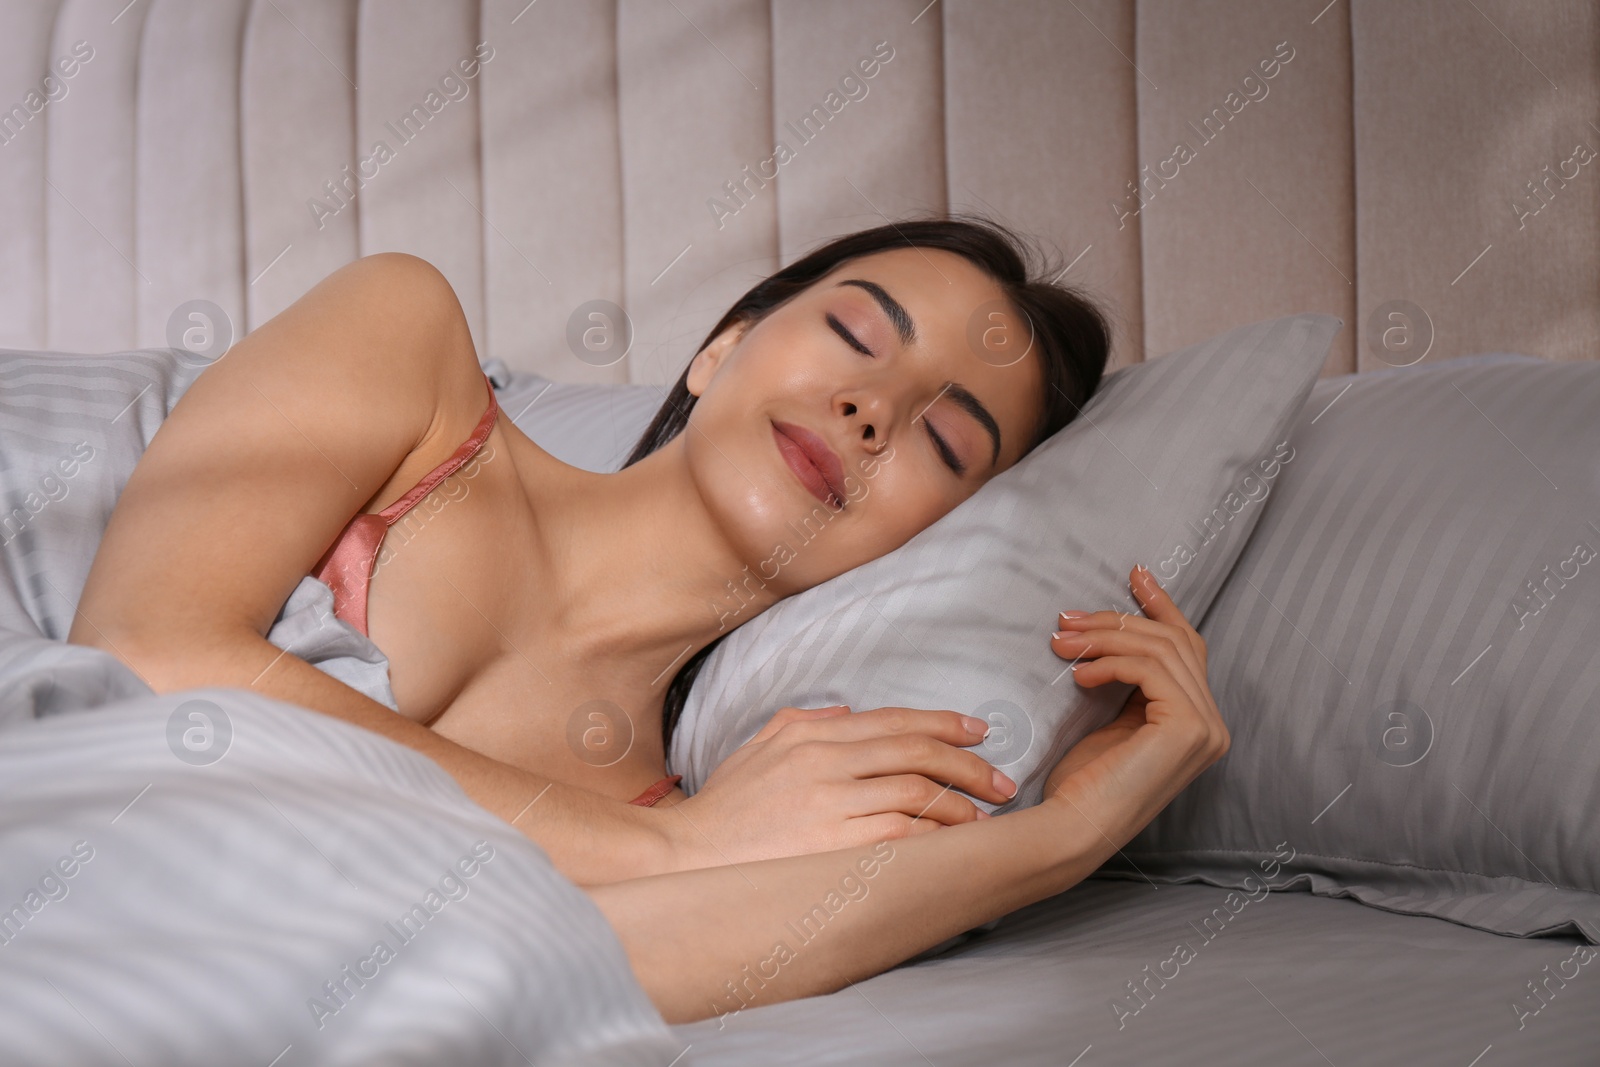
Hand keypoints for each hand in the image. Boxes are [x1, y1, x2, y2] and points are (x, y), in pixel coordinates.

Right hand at [666, 705, 1018, 870]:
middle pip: (916, 751)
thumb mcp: (756, 749)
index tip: (978, 733)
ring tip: (984, 817)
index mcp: (810, 734)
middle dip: (968, 765)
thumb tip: (846, 711)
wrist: (684, 859)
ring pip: (918, 792)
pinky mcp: (834, 845)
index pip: (893, 720)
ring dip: (960, 805)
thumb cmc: (722, 812)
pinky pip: (903, 834)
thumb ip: (802, 722)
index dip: (944, 723)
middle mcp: (824, 760)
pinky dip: (937, 835)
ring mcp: (830, 802)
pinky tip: (954, 843)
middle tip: (1001, 780)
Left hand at [1041, 565, 1228, 845]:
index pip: (1187, 647)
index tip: (1134, 574)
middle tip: (1066, 618)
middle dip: (1117, 620)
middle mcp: (1213, 724)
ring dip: (1105, 636)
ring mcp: (1207, 728)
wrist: (1073, 826)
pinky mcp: (1189, 728)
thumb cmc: (1082, 781)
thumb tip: (1112, 629)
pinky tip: (1078, 672)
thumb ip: (1128, 682)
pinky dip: (1110, 661)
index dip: (1162, 605)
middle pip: (1173, 642)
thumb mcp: (1110, 717)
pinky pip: (1150, 669)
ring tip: (1060, 640)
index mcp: (1198, 720)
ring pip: (1160, 650)